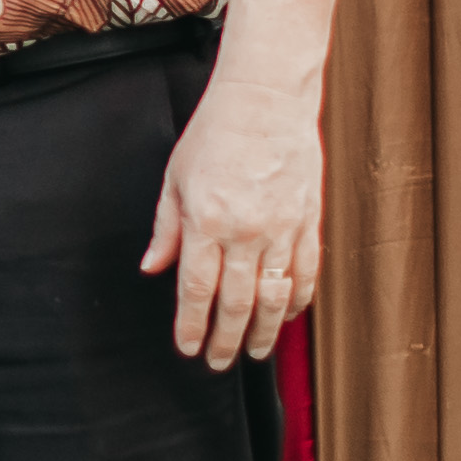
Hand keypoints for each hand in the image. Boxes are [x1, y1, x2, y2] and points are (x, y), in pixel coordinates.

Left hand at [141, 64, 325, 367]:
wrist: (266, 99)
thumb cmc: (216, 132)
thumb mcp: (174, 178)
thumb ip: (165, 229)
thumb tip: (152, 268)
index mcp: (206, 220)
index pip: (196, 290)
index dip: (191, 326)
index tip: (188, 347)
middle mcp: (245, 231)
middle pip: (236, 303)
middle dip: (226, 339)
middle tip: (219, 361)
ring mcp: (282, 228)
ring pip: (275, 296)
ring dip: (265, 331)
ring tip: (256, 352)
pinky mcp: (308, 220)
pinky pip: (306, 271)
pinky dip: (298, 299)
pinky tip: (289, 316)